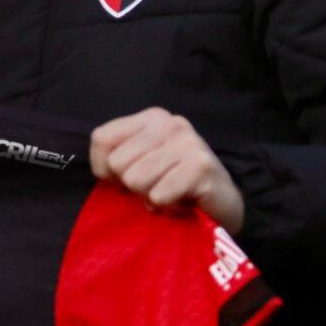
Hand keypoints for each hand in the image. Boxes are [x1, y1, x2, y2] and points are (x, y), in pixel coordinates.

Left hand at [89, 107, 245, 234]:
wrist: (224, 204)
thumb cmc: (176, 185)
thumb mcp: (141, 165)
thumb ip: (116, 161)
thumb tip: (105, 171)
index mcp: (151, 118)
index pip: (101, 138)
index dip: (105, 169)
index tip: (126, 179)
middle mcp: (169, 123)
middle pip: (117, 163)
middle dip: (133, 186)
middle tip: (158, 186)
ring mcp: (187, 141)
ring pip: (136, 180)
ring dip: (151, 197)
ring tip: (172, 192)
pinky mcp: (200, 165)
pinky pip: (158, 195)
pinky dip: (168, 207)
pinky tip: (184, 200)